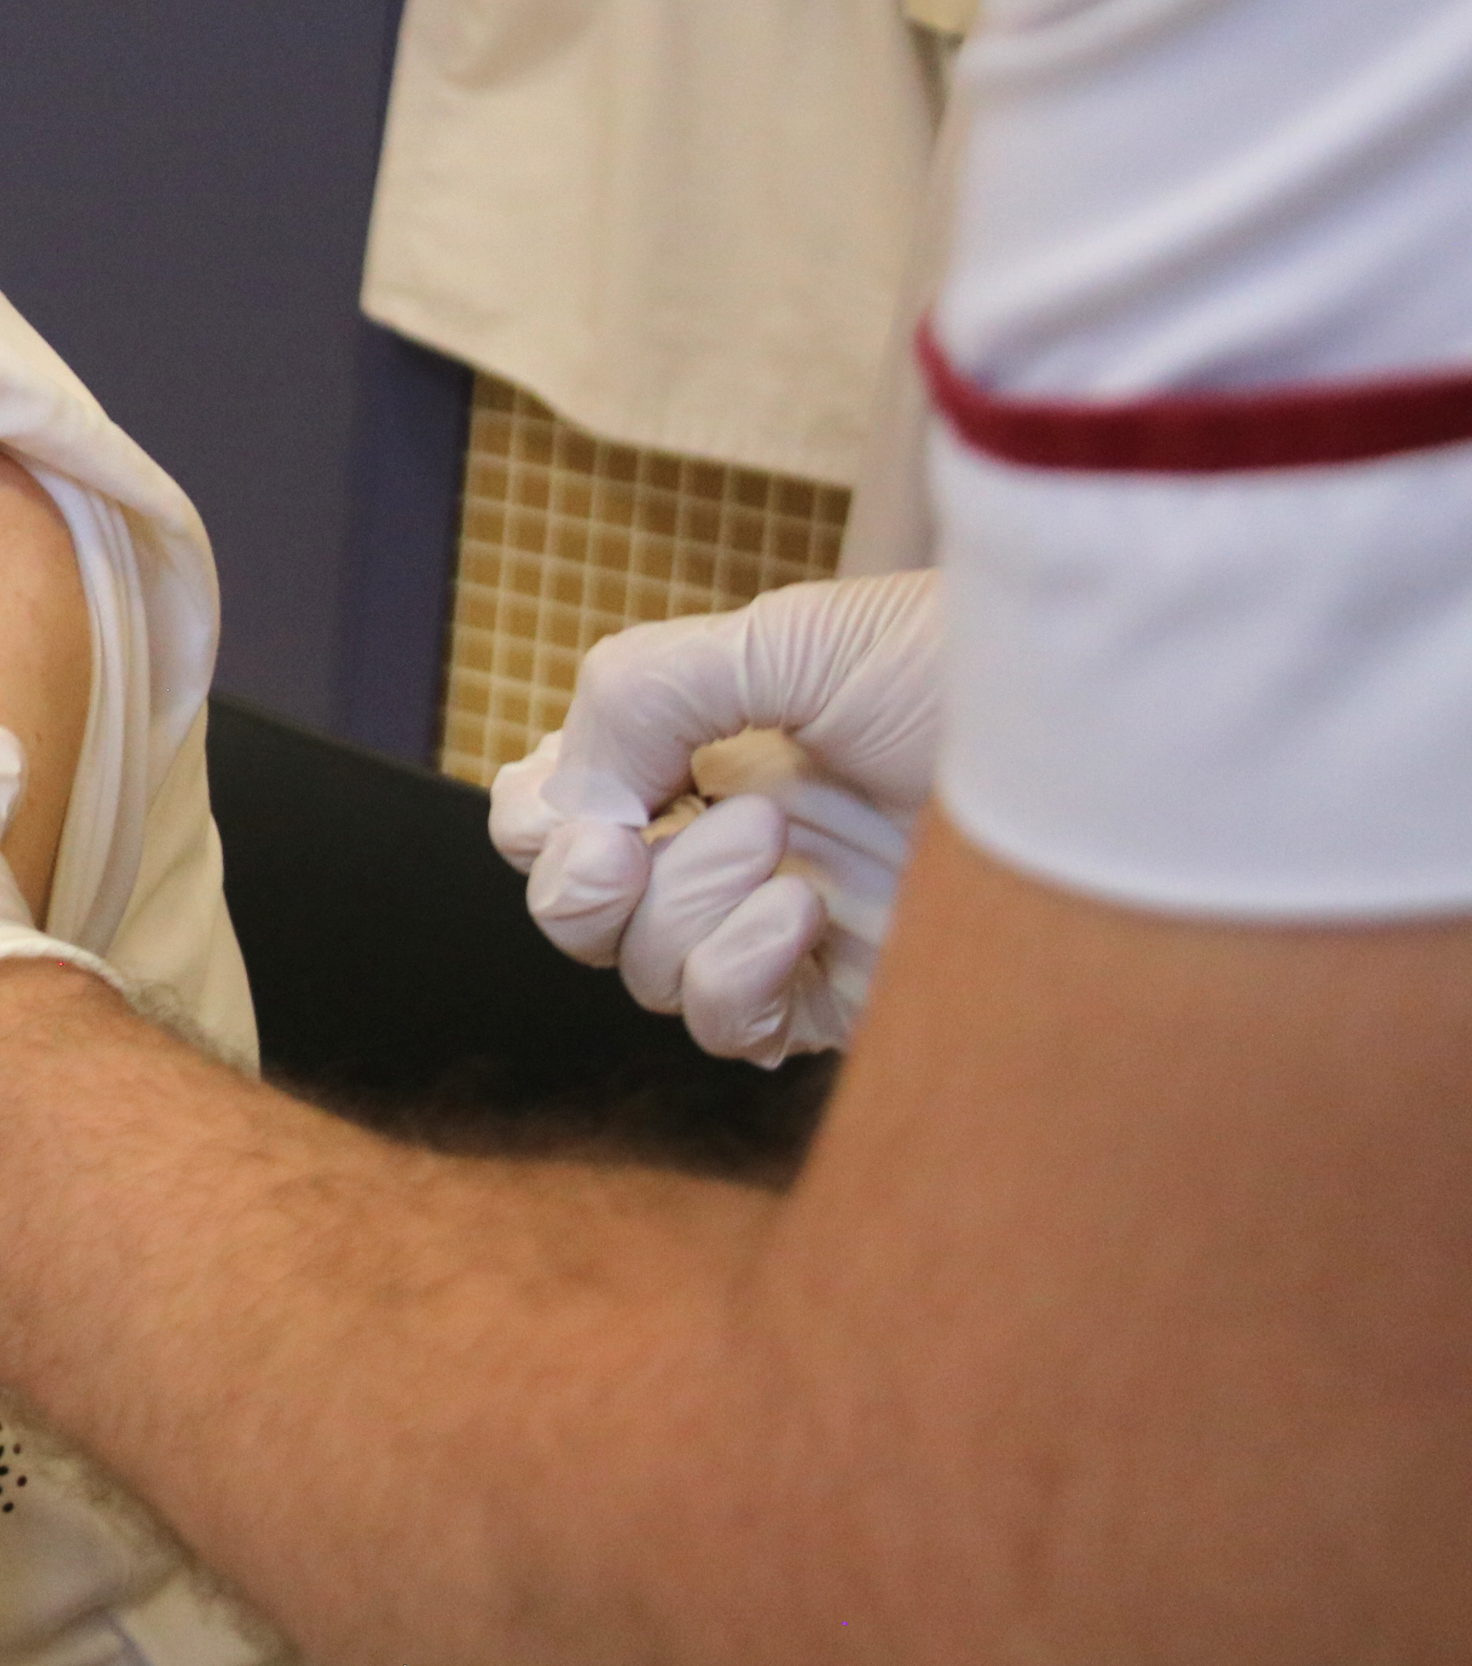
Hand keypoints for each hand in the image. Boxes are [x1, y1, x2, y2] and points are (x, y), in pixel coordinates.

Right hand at [489, 571, 942, 1063]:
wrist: (1126, 755)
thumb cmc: (980, 671)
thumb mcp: (786, 637)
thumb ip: (641, 695)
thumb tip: (569, 817)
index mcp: (714, 747)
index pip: (564, 810)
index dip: (540, 819)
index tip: (585, 801)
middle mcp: (740, 842)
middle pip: (580, 910)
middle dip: (581, 878)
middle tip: (631, 836)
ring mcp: (791, 926)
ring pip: (645, 971)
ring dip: (682, 903)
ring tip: (777, 837)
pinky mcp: (846, 1003)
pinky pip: (728, 1027)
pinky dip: (733, 975)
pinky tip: (801, 915)